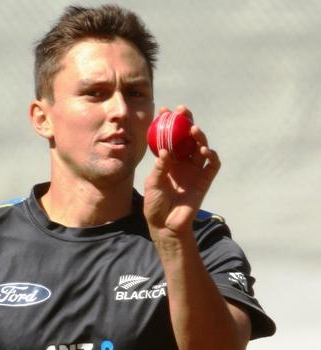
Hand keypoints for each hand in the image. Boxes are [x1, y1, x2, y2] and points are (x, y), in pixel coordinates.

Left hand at [143, 105, 220, 237]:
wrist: (165, 224)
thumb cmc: (155, 204)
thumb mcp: (153, 184)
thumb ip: (160, 168)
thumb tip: (165, 151)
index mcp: (168, 161)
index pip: (169, 137)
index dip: (168, 124)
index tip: (163, 110)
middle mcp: (182, 163)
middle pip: (187, 138)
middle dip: (186, 122)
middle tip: (183, 111)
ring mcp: (194, 171)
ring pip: (201, 147)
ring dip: (199, 136)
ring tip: (193, 129)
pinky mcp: (204, 181)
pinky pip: (212, 165)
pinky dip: (211, 155)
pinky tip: (203, 150)